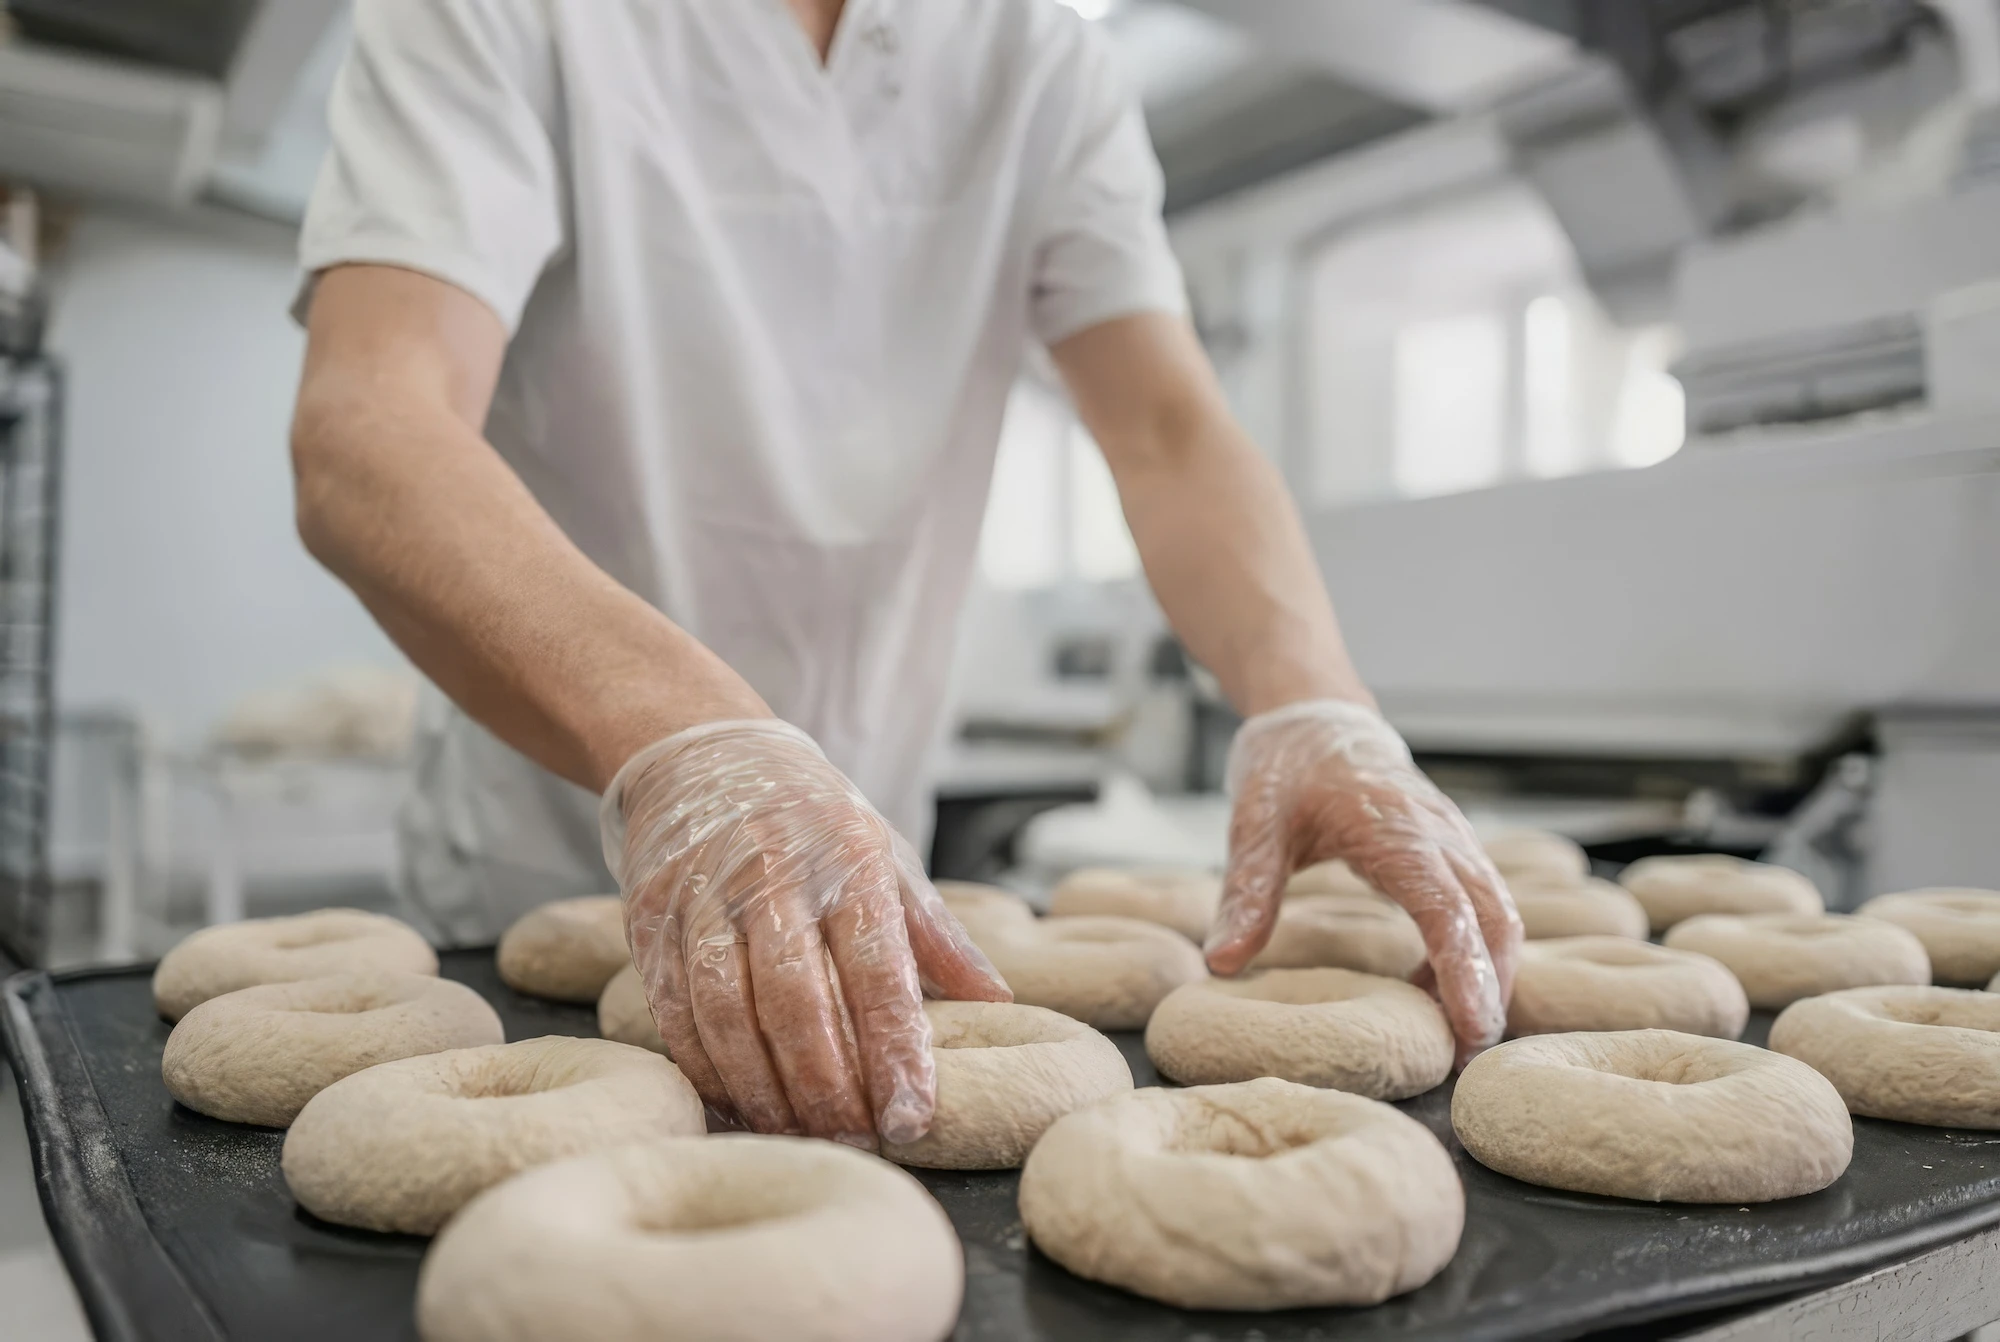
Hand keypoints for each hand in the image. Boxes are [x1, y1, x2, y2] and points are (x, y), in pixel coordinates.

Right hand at [600, 721, 1010, 1147]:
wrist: (700, 754)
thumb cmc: (813, 819)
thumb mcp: (886, 855)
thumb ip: (936, 936)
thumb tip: (1000, 1003)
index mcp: (848, 860)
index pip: (877, 970)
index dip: (894, 1052)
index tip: (912, 1118)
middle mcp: (774, 875)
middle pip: (796, 999)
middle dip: (825, 1084)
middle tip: (853, 1139)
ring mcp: (704, 896)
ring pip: (726, 1010)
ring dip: (762, 1086)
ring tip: (797, 1133)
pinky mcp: (651, 918)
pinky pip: (674, 1008)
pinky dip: (703, 1066)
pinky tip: (735, 1103)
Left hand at [1204, 700, 1520, 1064]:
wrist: (1315, 717)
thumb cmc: (1288, 767)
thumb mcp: (1254, 824)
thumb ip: (1245, 892)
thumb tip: (1222, 963)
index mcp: (1398, 831)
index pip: (1448, 909)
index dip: (1463, 971)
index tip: (1471, 1028)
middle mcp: (1441, 836)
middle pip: (1495, 920)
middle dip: (1491, 989)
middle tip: (1466, 1057)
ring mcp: (1453, 842)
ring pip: (1498, 916)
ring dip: (1488, 974)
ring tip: (1454, 1037)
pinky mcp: (1451, 852)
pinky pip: (1481, 908)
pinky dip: (1472, 952)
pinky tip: (1429, 986)